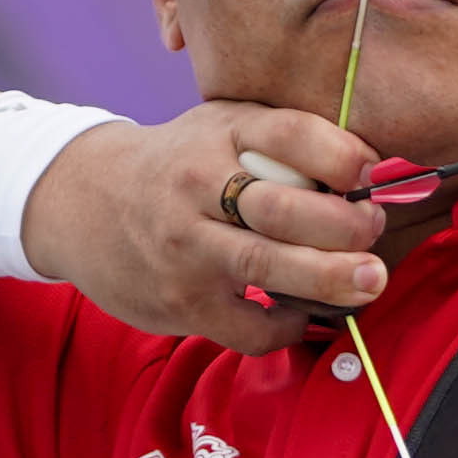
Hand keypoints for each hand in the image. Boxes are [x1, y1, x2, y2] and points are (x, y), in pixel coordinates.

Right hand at [20, 106, 391, 350]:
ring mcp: (186, 247)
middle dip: (346, 226)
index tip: (372, 172)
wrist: (81, 203)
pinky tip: (301, 312)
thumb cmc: (178, 165)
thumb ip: (284, 143)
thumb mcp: (221, 130)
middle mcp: (198, 186)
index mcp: (219, 133)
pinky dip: (285, 326)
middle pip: (284, 209)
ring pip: (266, 268)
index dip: (342, 154)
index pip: (290, 134)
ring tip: (370, 281)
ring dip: (330, 278)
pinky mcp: (180, 301)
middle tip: (375, 230)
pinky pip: (247, 327)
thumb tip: (374, 172)